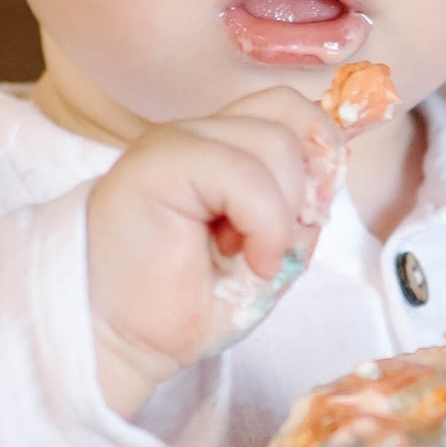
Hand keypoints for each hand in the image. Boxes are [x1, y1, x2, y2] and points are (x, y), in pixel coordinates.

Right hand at [84, 88, 346, 418]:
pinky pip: (243, 173)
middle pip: (291, 120)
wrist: (117, 336)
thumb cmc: (184, 304)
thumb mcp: (269, 255)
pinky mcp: (158, 162)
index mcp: (223, 149)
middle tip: (277, 243)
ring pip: (274, 143)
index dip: (322, 152)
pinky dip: (264, 223)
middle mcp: (200, 135)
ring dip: (282, 213)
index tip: (310, 215)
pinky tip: (247, 259)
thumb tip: (328, 181)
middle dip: (307, 189)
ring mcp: (177, 142)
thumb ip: (298, 213)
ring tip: (251, 256)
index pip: (291, 110)